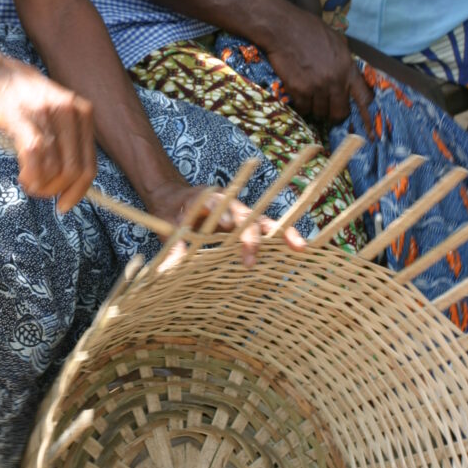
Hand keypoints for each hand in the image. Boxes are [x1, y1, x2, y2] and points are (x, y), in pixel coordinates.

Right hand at [0, 55, 95, 211]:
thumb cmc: (23, 97)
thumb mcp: (57, 109)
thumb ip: (69, 138)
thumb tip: (75, 179)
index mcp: (82, 112)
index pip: (89, 165)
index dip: (78, 191)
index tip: (65, 204)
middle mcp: (69, 111)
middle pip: (74, 171)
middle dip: (58, 191)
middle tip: (41, 194)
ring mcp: (46, 114)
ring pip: (55, 170)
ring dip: (41, 187)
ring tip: (29, 183)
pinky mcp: (22, 118)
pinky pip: (35, 158)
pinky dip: (31, 177)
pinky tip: (24, 178)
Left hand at [147, 182, 304, 265]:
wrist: (175, 198)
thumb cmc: (171, 212)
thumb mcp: (167, 227)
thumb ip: (174, 247)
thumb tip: (171, 270)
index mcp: (207, 199)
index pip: (218, 204)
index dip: (224, 214)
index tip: (227, 226)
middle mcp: (229, 204)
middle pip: (245, 215)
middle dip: (252, 235)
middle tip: (251, 259)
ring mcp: (241, 213)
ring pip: (263, 221)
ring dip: (281, 233)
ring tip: (299, 247)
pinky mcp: (248, 224)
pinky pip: (267, 230)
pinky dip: (281, 238)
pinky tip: (298, 249)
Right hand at [263, 6, 372, 133]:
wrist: (282, 28)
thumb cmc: (308, 29)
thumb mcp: (336, 41)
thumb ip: (344, 60)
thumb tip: (347, 73)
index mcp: (347, 68)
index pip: (364, 98)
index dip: (364, 111)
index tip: (360, 115)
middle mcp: (334, 81)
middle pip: (340, 112)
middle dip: (335, 113)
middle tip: (328, 108)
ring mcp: (316, 87)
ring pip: (320, 112)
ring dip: (316, 108)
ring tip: (311, 98)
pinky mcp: (298, 90)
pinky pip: (303, 108)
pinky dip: (301, 105)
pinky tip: (299, 96)